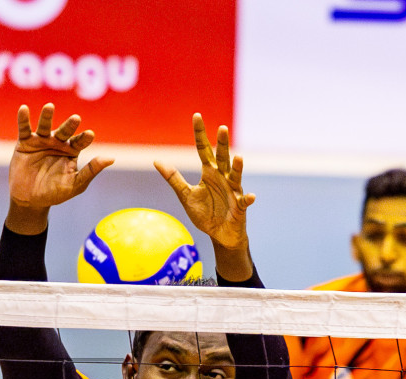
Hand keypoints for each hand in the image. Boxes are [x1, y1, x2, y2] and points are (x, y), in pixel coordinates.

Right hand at [8, 104, 112, 216]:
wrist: (30, 201)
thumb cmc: (55, 193)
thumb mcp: (75, 184)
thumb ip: (91, 171)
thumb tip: (111, 159)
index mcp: (71, 151)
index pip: (79, 142)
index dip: (84, 138)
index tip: (90, 134)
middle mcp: (57, 143)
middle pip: (64, 131)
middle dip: (69, 125)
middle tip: (76, 119)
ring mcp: (41, 141)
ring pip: (44, 126)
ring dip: (47, 116)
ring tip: (49, 107)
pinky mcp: (25, 143)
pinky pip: (24, 129)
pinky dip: (23, 119)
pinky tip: (23, 109)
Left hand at [154, 114, 254, 252]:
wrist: (219, 234)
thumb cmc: (205, 213)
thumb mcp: (186, 195)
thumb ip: (173, 178)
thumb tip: (156, 161)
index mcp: (209, 173)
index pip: (203, 149)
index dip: (200, 133)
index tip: (196, 116)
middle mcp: (223, 177)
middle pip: (222, 157)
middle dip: (222, 144)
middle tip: (222, 128)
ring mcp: (233, 191)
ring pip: (236, 175)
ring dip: (238, 167)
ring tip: (238, 157)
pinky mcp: (240, 206)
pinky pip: (244, 201)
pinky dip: (247, 198)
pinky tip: (249, 196)